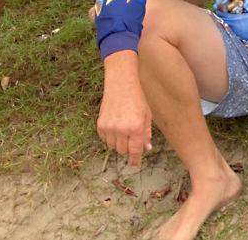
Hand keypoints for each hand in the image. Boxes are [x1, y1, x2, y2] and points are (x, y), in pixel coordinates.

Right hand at [97, 51, 152, 167]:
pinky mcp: (100, 125)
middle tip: (131, 141)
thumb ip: (146, 132)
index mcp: (136, 127)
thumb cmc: (138, 98)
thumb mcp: (147, 114)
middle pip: (123, 151)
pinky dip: (110, 137)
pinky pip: (105, 139)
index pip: (135, 151)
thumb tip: (147, 148)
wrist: (121, 84)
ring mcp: (110, 128)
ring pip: (113, 146)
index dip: (135, 160)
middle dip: (128, 149)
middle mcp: (122, 129)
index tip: (135, 164)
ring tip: (124, 131)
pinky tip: (115, 127)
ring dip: (119, 143)